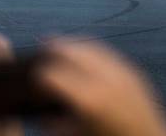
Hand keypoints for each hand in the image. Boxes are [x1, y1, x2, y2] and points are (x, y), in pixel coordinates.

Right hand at [38, 39, 165, 135]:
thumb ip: (53, 122)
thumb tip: (38, 109)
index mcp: (89, 98)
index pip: (53, 73)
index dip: (39, 72)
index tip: (32, 75)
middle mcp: (107, 78)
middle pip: (73, 50)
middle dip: (54, 47)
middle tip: (41, 46)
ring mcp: (123, 70)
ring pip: (91, 45)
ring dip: (73, 44)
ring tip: (58, 44)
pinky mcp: (133, 70)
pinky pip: (108, 52)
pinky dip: (91, 49)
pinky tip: (83, 54)